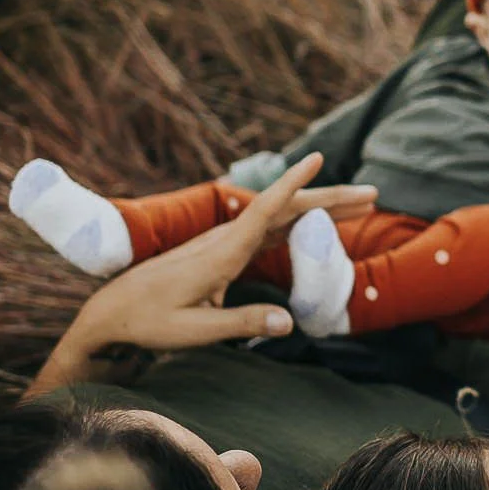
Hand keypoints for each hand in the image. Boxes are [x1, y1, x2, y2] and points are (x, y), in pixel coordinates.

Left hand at [30, 154, 373, 390]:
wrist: (113, 313)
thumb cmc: (150, 322)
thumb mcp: (195, 331)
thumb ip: (242, 323)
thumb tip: (289, 321)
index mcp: (222, 254)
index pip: (265, 211)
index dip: (293, 184)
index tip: (318, 157)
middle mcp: (226, 240)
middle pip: (286, 209)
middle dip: (331, 198)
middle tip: (375, 194)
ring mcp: (225, 242)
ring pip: (282, 217)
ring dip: (322, 209)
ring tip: (362, 206)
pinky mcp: (224, 251)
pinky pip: (271, 229)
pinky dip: (301, 223)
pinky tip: (319, 224)